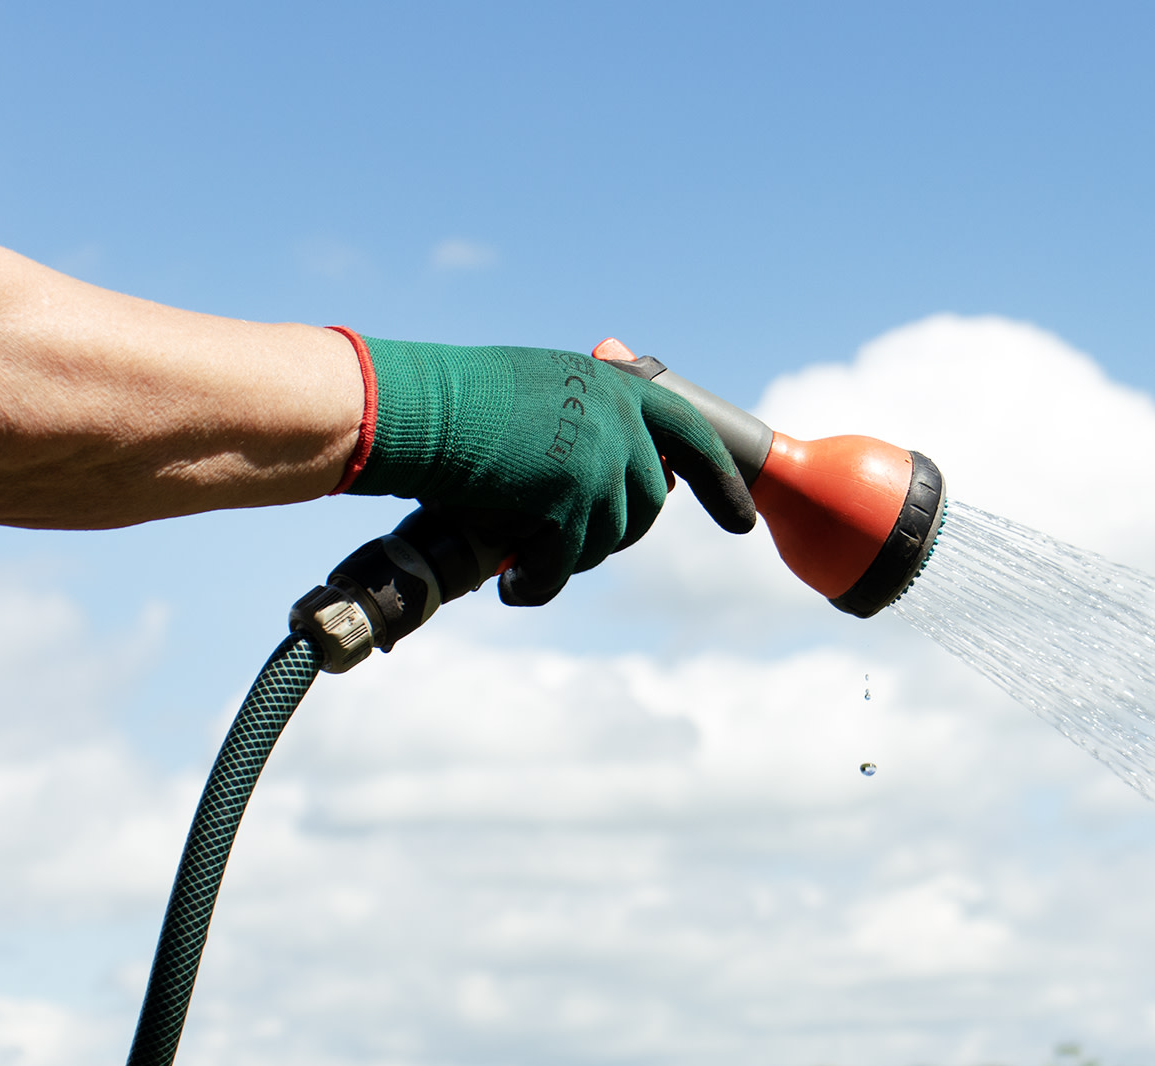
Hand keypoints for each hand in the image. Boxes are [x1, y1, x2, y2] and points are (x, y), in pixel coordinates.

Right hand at [340, 335, 755, 604]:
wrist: (411, 406)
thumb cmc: (456, 397)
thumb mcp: (539, 388)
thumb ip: (587, 419)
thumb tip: (618, 470)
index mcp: (616, 389)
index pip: (691, 438)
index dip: (720, 484)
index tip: (743, 522)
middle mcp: (618, 423)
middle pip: (647, 505)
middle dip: (612, 534)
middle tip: (563, 542)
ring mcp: (597, 463)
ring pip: (608, 538)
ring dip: (567, 557)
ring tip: (523, 557)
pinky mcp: (565, 502)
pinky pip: (565, 565)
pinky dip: (539, 583)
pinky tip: (514, 587)